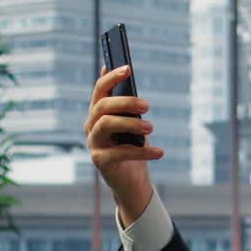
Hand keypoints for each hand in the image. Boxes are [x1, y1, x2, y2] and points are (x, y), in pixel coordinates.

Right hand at [85, 65, 162, 225]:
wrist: (132, 181)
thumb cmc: (133, 147)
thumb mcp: (132, 123)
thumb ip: (127, 104)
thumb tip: (127, 78)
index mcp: (98, 113)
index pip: (100, 90)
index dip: (112, 77)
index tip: (128, 68)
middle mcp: (91, 126)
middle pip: (102, 106)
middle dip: (125, 102)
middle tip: (147, 105)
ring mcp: (93, 144)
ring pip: (106, 124)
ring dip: (130, 123)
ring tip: (151, 127)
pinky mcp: (100, 161)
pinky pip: (120, 152)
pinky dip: (143, 151)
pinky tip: (159, 152)